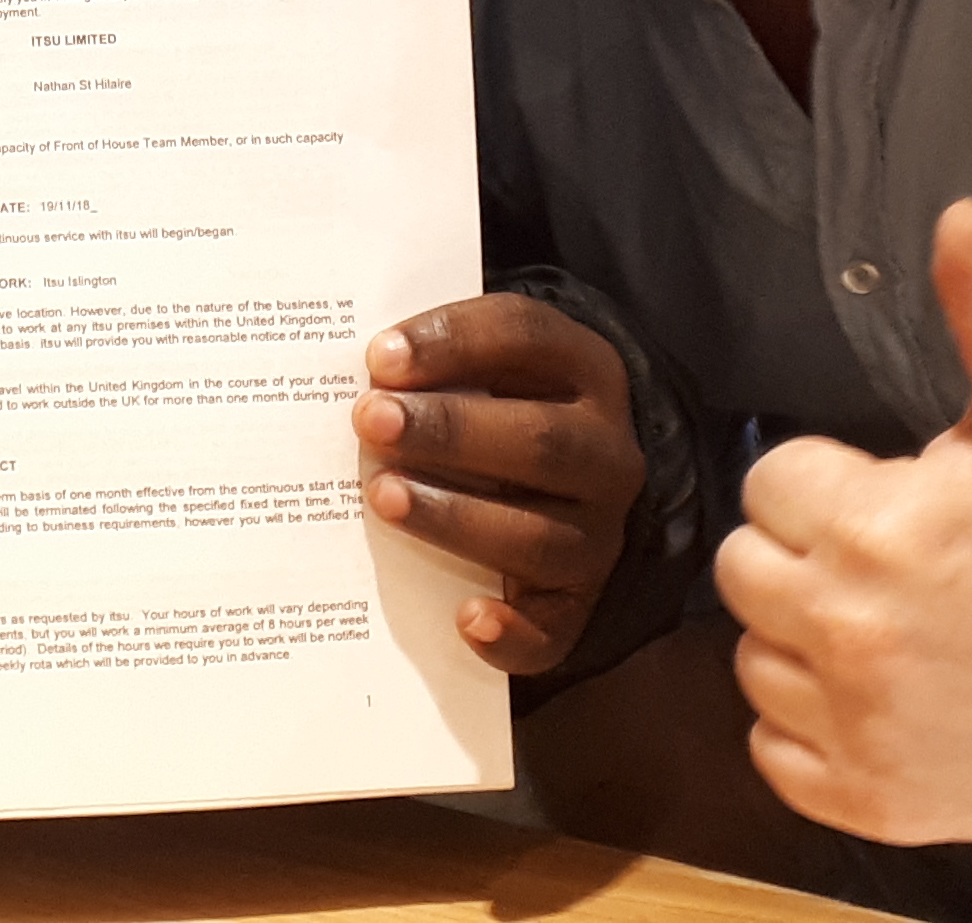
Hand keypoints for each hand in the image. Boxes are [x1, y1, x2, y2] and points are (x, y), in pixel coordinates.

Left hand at [354, 292, 643, 674]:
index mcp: (585, 370)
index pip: (527, 338)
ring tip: (382, 496)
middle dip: (450, 431)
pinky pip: (553, 630)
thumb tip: (365, 371)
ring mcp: (599, 535)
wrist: (574, 487)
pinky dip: (512, 633)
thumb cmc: (503, 408)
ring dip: (456, 517)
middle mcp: (606, 454)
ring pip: (538, 535)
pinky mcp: (577, 603)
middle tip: (370, 421)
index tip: (379, 357)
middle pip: (540, 441)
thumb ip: (438, 360)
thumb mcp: (490, 364)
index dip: (454, 341)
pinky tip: (466, 619)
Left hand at [715, 198, 971, 844]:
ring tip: (897, 631)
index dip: (827, 486)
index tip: (892, 502)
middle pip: (744, 570)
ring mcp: (858, 725)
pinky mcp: (869, 799)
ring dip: (805, 644)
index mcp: (876, 527)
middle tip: (890, 566)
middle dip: (805, 557)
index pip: (771, 483)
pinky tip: (886, 699)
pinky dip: (814, 732)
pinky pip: (773, 754)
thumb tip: (960, 216)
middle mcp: (852, 630)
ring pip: (754, 662)